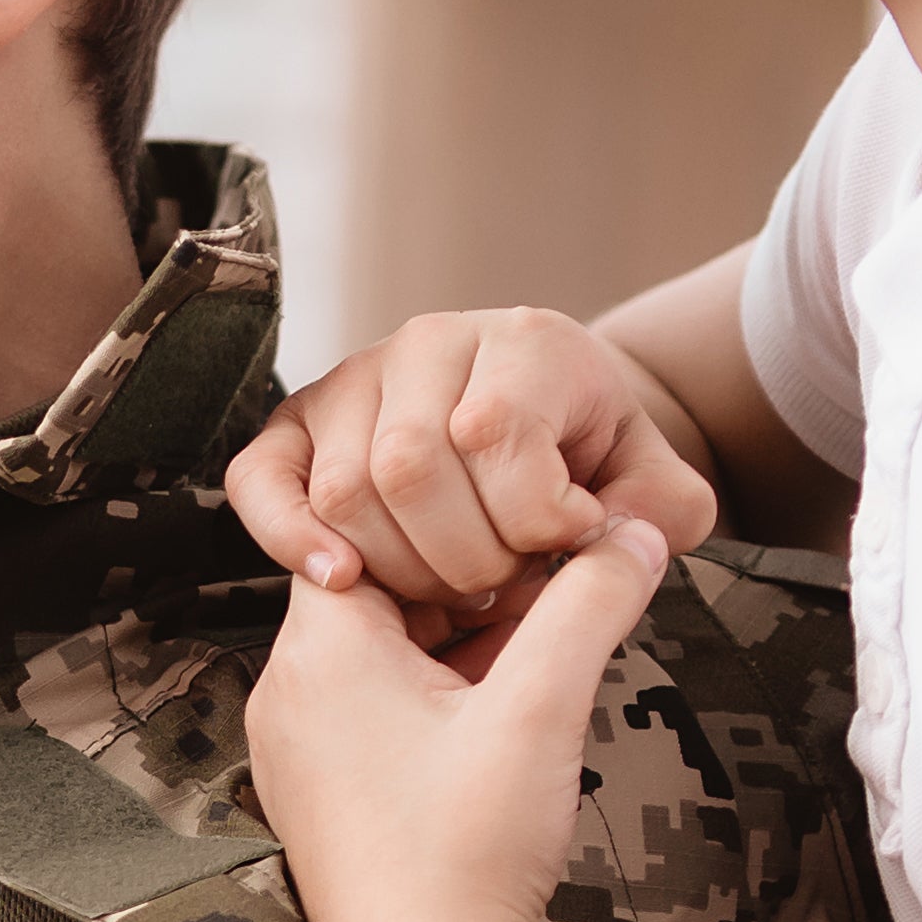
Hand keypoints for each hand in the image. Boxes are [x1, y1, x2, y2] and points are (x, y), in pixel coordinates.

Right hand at [239, 308, 719, 625]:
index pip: (495, 431)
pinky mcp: (295, 426)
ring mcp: (352, 380)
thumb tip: (607, 540)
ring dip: (402, 566)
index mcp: (520, 342)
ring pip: (346, 491)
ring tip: (453, 578)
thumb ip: (662, 515)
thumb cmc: (589, 459)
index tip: (566, 541)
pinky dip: (289, 538)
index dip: (532, 516)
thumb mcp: (657, 484)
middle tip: (505, 579)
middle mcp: (427, 343)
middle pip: (410, 469)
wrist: (543, 422)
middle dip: (466, 557)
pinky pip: (259, 482)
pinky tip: (342, 579)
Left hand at [247, 517, 678, 921]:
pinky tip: (501, 722)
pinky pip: (376, 713)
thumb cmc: (463, 855)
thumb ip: (589, 606)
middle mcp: (289, 694)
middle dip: (469, 588)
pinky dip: (437, 700)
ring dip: (460, 647)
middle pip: (382, 592)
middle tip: (548, 594)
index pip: (372, 529)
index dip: (456, 521)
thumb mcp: (541, 709)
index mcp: (319, 651)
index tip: (526, 540)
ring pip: (384, 655)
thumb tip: (632, 539)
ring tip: (535, 658)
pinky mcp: (322, 796)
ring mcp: (300, 750)